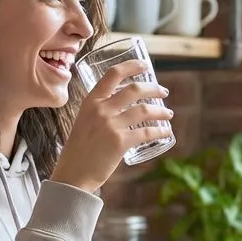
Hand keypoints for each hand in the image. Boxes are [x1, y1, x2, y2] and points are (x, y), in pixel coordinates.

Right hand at [50, 60, 173, 192]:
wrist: (73, 174)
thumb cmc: (79, 150)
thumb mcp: (84, 121)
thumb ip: (100, 112)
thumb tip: (122, 107)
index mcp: (90, 101)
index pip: (113, 74)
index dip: (132, 66)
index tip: (145, 66)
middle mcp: (101, 109)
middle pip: (135, 89)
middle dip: (154, 89)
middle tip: (164, 93)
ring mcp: (111, 125)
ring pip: (145, 110)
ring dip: (161, 111)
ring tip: (168, 115)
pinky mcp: (120, 142)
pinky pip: (147, 133)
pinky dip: (160, 131)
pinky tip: (165, 132)